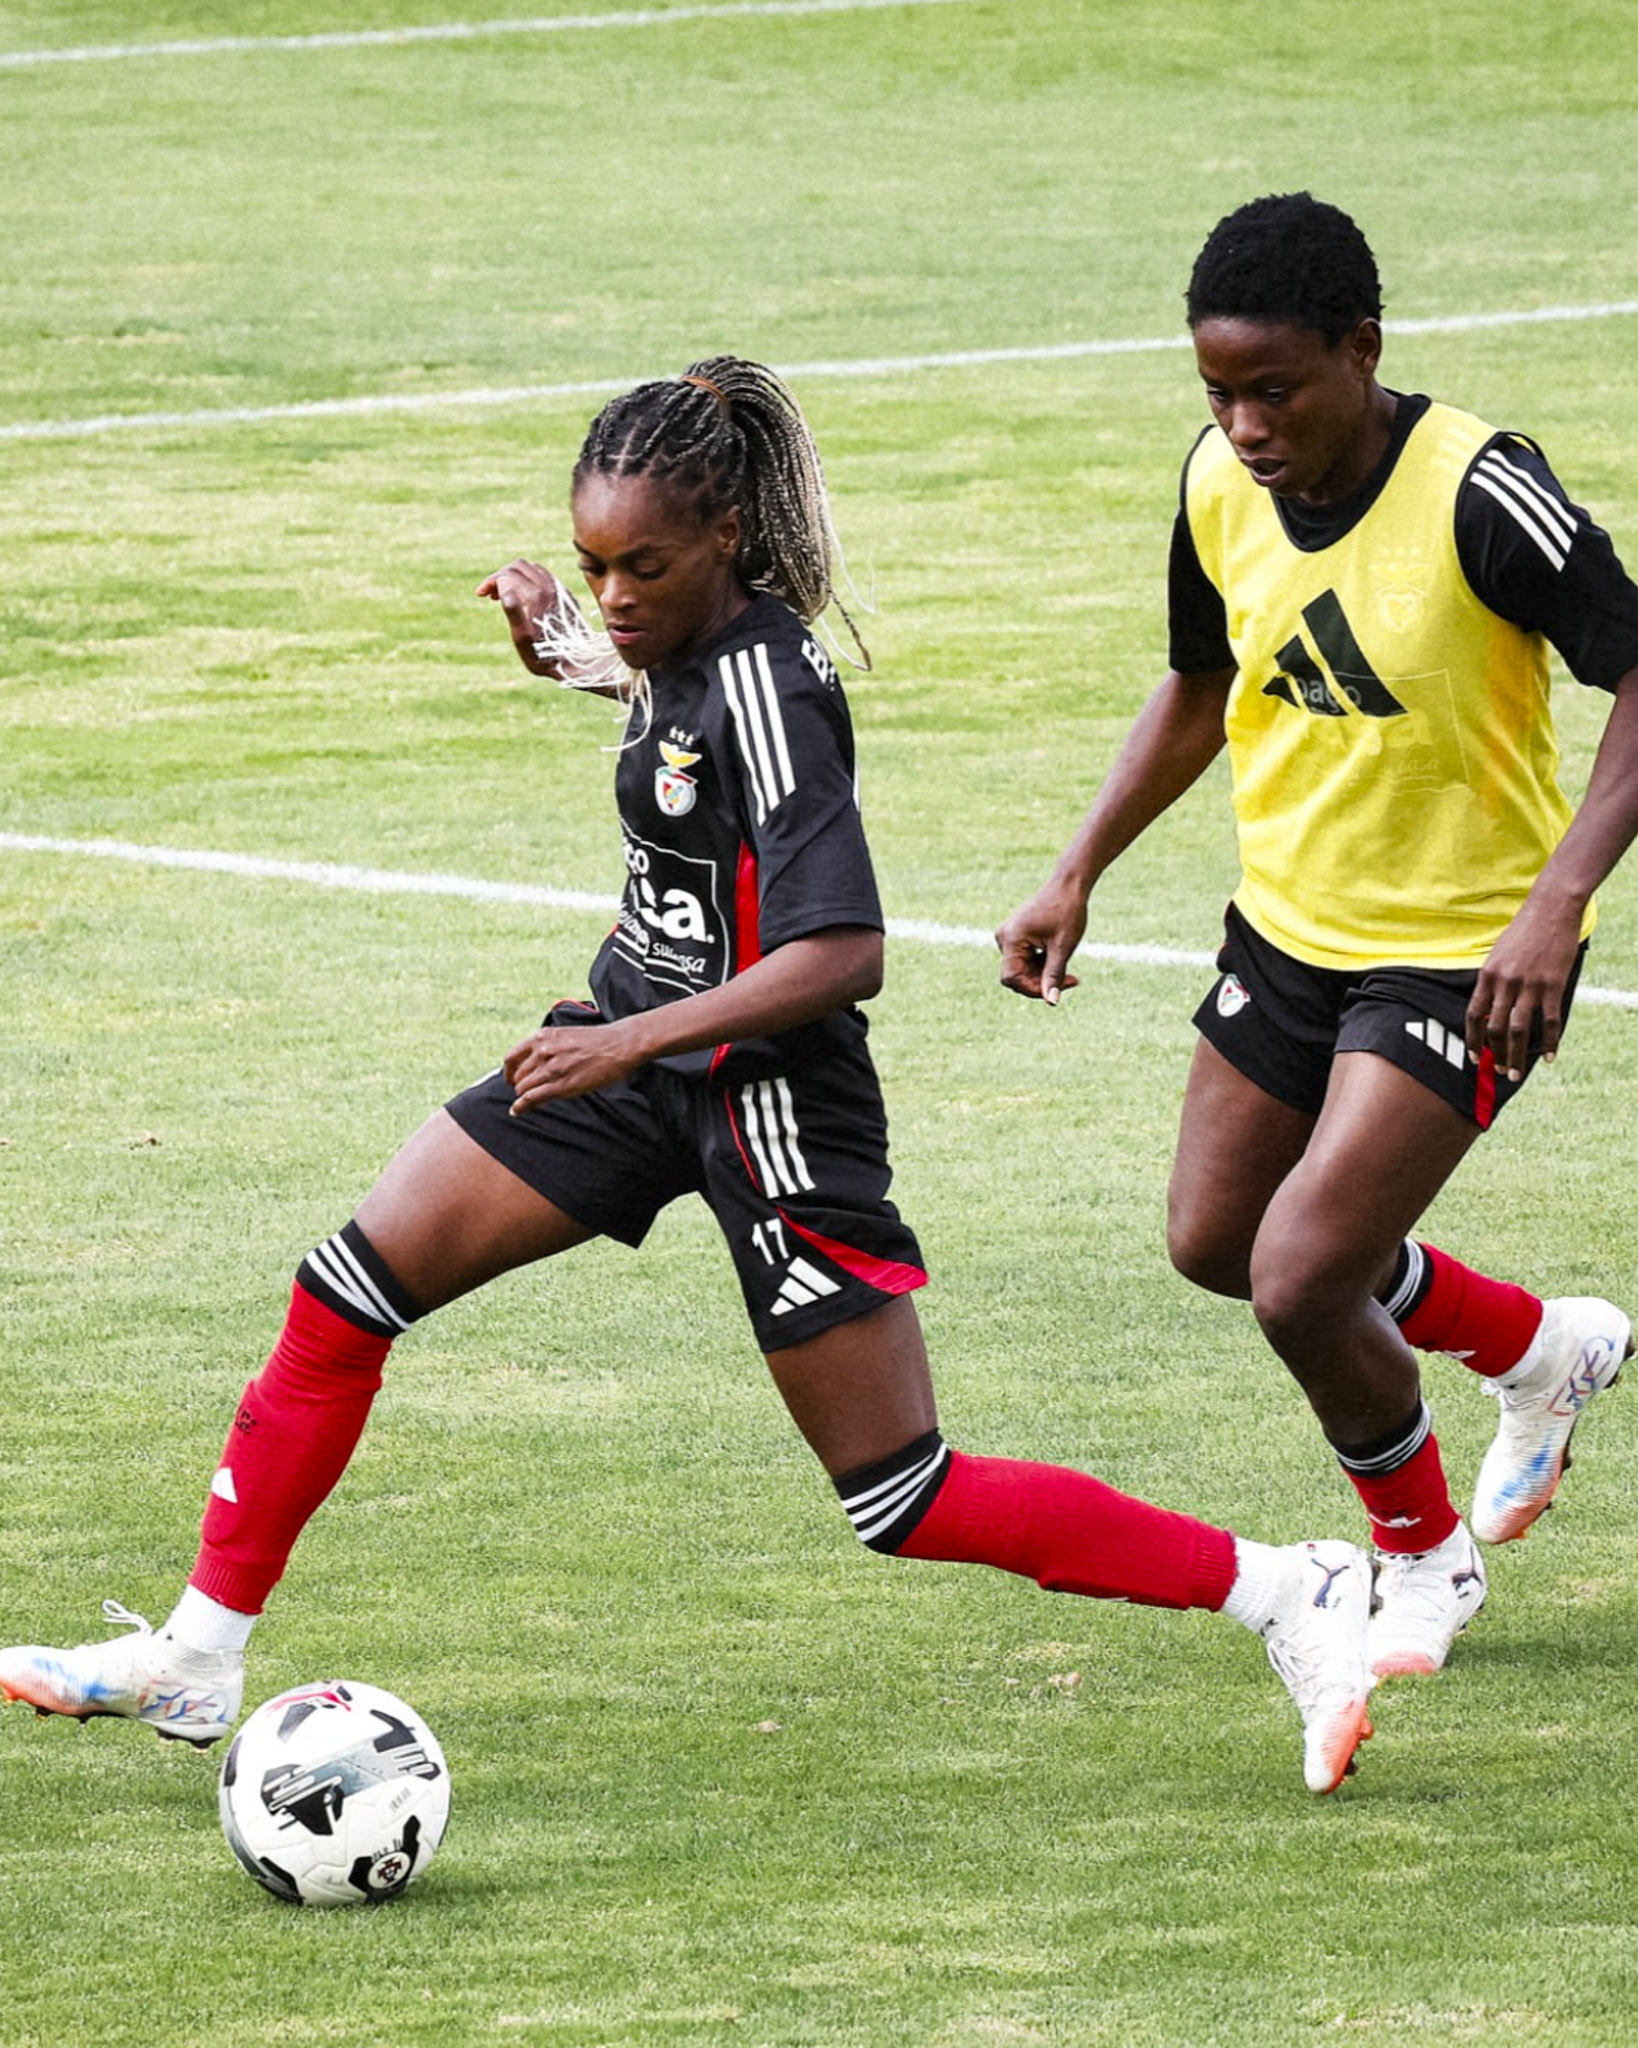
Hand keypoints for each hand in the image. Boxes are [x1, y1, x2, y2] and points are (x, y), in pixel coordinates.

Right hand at [477, 558, 571, 676]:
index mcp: (535, 596)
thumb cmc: (545, 656)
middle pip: (519, 566)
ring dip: (514, 577)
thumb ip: (512, 610)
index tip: (479, 594)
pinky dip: (528, 580)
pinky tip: (522, 597)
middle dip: (501, 576)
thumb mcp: (522, 638)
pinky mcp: (565, 596)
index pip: (507, 574)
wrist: (576, 662)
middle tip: (490, 595)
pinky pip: (544, 577)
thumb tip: (502, 585)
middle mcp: (549, 588)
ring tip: (502, 595)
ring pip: (532, 569)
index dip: (490, 581)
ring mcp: (559, 590)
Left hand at [502, 1019, 646, 1113]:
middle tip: (525, 1092)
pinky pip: (532, 1098)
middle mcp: (543, 1051)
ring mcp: (552, 1068)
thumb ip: (547, 1046)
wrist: (620, 1044)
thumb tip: (534, 1061)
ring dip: (523, 1096)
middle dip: (519, 1086)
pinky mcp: (562, 1085)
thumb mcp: (565, 1035)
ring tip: (527, 1102)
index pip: (512, 1057)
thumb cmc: (598, 1041)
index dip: (508, 1072)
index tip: (510, 1079)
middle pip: (517, 1076)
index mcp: (543, 1037)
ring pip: (523, 1088)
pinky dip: (521, 1107)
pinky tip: (518, 1111)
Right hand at [996, 878, 1086, 1004]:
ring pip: (1022, 970)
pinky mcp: (1017, 935)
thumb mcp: (1063, 947)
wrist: (1069, 885)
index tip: (1059, 987)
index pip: (1012, 979)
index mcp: (1011, 939)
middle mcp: (1004, 938)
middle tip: (1071, 979)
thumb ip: (1054, 975)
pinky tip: (1059, 957)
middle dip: (1041, 982)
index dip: (1033, 989)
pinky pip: (1024, 960)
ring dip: (1043, 974)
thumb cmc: (1067, 911)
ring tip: (1068, 968)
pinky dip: (1041, 964)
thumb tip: (1051, 1002)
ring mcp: (1009, 936)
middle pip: (1016, 976)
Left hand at [1465, 895, 1583, 1079]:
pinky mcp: (1553, 985)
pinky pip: (1549, 1020)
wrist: (1550, 910)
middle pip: (1495, 1028)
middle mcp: (1505, 983)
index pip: (1474, 1015)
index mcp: (1487, 975)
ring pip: (1519, 1030)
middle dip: (1495, 1054)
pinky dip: (1550, 1042)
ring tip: (1515, 1073)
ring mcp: (1530, 985)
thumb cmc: (1522, 932)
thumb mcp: (1497, 954)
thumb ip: (1492, 981)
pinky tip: (1550, 1056)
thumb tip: (1487, 1008)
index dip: (1471, 1040)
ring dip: (1517, 1055)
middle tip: (1499, 1071)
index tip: (1473, 1057)